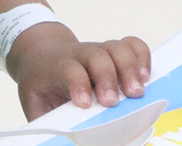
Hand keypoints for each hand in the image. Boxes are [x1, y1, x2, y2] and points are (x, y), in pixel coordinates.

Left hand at [8, 24, 150, 119]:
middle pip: (97, 57)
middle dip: (108, 79)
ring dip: (130, 69)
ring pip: (117, 48)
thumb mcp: (35, 103)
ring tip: (137, 93)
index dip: (79, 84)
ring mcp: (98, 50)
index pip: (69, 70)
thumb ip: (46, 122)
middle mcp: (80, 56)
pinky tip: (146, 77)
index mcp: (57, 68)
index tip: (85, 104)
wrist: (41, 54)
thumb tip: (61, 143)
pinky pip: (131, 45)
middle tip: (113, 102)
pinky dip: (142, 57)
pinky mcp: (112, 50)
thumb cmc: (41, 82)